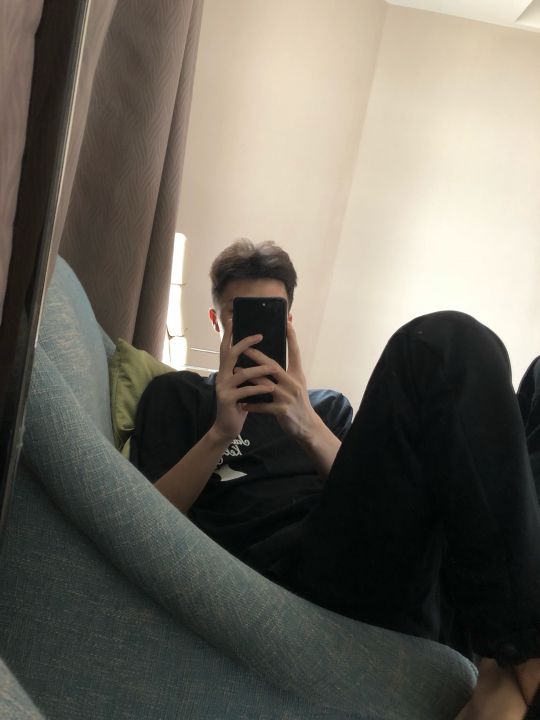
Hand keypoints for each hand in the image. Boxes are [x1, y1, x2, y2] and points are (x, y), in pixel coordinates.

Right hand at [212, 320, 276, 442]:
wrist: (227, 427)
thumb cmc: (239, 404)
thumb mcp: (242, 385)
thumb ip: (246, 372)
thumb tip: (261, 357)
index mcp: (225, 371)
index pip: (226, 348)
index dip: (230, 334)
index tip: (234, 319)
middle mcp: (221, 376)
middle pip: (230, 354)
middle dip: (245, 343)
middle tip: (259, 336)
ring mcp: (223, 388)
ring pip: (241, 373)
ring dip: (259, 369)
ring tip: (275, 368)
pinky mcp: (227, 400)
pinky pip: (245, 391)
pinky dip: (259, 388)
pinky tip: (270, 387)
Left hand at [242, 321, 318, 441]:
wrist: (306, 426)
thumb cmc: (297, 403)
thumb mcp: (297, 384)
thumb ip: (286, 372)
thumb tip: (271, 361)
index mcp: (297, 374)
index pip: (295, 352)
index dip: (291, 337)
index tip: (287, 322)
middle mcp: (293, 383)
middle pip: (274, 366)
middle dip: (258, 356)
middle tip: (244, 347)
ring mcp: (287, 396)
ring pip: (265, 384)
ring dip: (249, 377)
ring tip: (236, 371)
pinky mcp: (282, 410)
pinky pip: (263, 406)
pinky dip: (252, 404)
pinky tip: (242, 403)